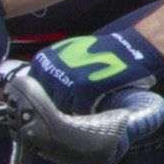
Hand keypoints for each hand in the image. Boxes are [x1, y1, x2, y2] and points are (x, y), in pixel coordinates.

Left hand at [18, 17, 163, 115]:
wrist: (132, 48)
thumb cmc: (101, 54)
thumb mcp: (68, 55)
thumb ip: (52, 72)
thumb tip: (40, 99)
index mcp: (43, 60)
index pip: (32, 92)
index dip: (45, 102)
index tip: (55, 108)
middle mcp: (51, 68)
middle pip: (45, 103)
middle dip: (57, 110)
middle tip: (72, 113)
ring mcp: (66, 78)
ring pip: (61, 110)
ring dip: (72, 114)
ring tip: (85, 113)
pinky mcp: (85, 88)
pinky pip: (79, 111)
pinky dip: (87, 114)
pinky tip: (95, 109)